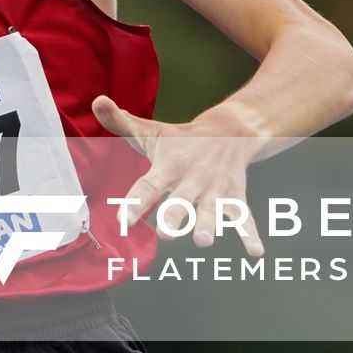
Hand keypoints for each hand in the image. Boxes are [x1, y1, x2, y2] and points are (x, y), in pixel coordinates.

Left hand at [93, 97, 264, 253]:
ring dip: (208, 225)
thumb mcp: (152, 131)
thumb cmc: (181, 139)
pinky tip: (255, 251)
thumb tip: (97, 101)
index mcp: (169, 165)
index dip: (136, 202)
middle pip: (181, 200)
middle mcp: (192, 178)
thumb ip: (122, 123)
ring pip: (212, 210)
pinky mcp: (235, 196)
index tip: (124, 221)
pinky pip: (244, 217)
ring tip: (202, 241)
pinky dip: (250, 235)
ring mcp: (215, 189)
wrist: (230, 130)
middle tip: (166, 234)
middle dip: (174, 216)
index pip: (148, 185)